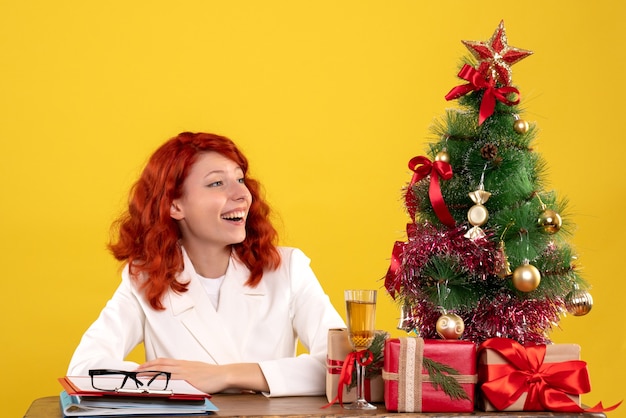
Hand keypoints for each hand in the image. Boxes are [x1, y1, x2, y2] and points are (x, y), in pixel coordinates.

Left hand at [136, 358, 268, 393]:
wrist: (223, 374)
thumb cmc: (212, 374)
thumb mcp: (197, 370)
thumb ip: (186, 371)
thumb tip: (178, 375)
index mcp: (184, 363)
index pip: (164, 361)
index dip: (151, 363)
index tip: (141, 366)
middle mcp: (182, 366)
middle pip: (160, 364)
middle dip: (146, 367)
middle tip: (134, 370)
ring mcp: (185, 373)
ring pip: (163, 371)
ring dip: (149, 372)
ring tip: (139, 375)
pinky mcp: (188, 380)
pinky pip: (171, 379)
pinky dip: (161, 380)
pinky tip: (154, 383)